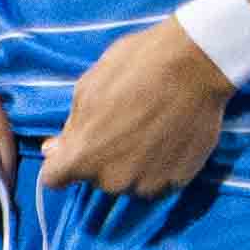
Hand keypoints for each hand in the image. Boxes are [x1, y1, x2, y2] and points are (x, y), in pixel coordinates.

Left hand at [33, 15, 230, 199]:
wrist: (196, 65)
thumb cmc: (137, 67)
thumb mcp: (88, 87)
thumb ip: (71, 127)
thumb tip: (54, 149)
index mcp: (82, 156)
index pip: (53, 178)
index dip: (62, 161)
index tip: (77, 145)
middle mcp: (111, 180)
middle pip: (95, 178)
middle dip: (102, 157)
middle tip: (123, 123)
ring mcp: (146, 184)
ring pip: (128, 180)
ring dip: (132, 162)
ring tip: (150, 128)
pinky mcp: (176, 182)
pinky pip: (157, 180)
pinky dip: (160, 165)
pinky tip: (168, 136)